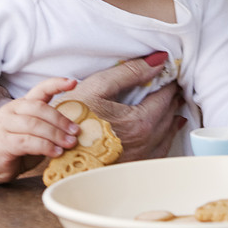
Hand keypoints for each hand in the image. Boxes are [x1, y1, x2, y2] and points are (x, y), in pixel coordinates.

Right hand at [0, 76, 80, 183]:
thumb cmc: (15, 148)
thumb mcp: (35, 135)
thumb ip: (50, 130)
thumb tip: (75, 133)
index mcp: (22, 105)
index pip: (40, 89)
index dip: (57, 84)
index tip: (74, 82)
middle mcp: (12, 110)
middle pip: (40, 108)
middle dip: (61, 120)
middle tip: (76, 132)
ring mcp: (4, 125)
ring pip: (34, 124)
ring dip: (55, 134)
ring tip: (69, 144)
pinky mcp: (1, 142)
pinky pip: (26, 141)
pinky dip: (44, 146)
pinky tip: (55, 152)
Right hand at [65, 52, 183, 161]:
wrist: (56, 150)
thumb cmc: (72, 119)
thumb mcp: (97, 87)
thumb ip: (129, 72)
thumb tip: (157, 61)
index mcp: (139, 122)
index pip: (166, 96)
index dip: (168, 82)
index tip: (168, 73)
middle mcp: (145, 143)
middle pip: (169, 114)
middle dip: (171, 97)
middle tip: (170, 85)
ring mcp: (140, 158)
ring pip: (167, 133)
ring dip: (170, 115)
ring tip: (169, 102)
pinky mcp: (133, 166)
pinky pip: (159, 151)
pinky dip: (164, 136)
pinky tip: (162, 129)